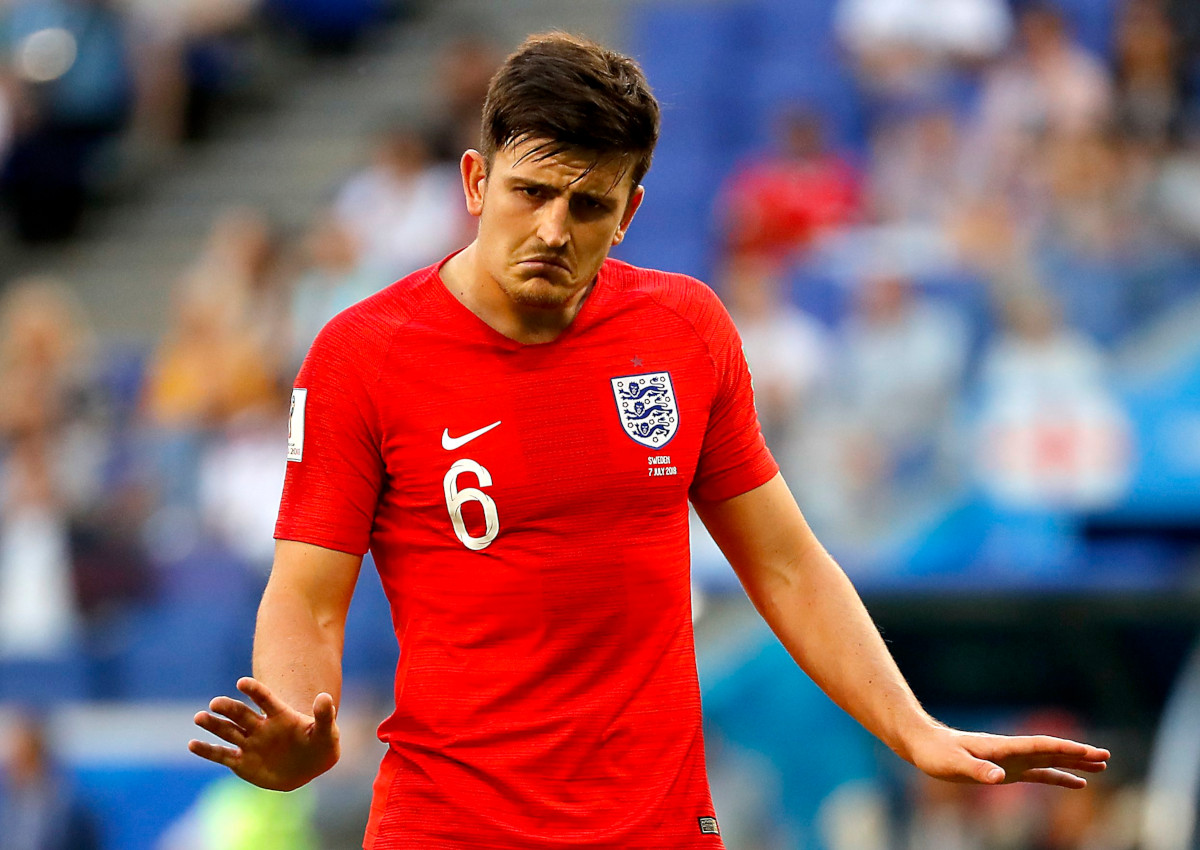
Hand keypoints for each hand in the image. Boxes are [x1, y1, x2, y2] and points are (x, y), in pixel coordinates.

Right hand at [188, 677, 339, 790]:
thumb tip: (325, 697)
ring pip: (228, 731)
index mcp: (280, 715)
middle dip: (228, 708)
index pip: (265, 699)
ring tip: (199, 717)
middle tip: (215, 703)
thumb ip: (324, 715)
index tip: (242, 682)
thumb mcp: (326, 731)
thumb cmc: (320, 744)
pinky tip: (192, 744)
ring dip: (213, 724)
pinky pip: (222, 755)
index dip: (255, 690)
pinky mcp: (243, 762)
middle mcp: (261, 726)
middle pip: (241, 714)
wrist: (310, 765)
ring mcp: (251, 743)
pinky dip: (207, 750)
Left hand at [908, 725, 1108, 788]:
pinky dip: (1059, 777)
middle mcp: (1012, 751)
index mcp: (1003, 747)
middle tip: (1106, 756)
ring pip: (1050, 760)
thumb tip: (999, 778)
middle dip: (1078, 753)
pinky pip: (1039, 773)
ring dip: (1074, 762)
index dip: (1066, 748)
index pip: (1041, 746)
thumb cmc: (937, 754)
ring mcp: (1011, 760)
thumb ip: (977, 770)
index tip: (1090, 751)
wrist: (924, 745)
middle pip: (1051, 751)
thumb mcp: (954, 764)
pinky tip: (1076, 783)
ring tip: (1101, 766)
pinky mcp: (1006, 769)